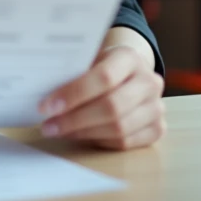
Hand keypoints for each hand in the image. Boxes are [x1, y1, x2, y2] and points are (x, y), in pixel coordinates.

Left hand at [37, 44, 164, 150]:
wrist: (131, 73)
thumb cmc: (102, 66)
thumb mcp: (90, 59)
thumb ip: (73, 72)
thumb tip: (43, 94)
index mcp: (130, 57)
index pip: (104, 77)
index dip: (74, 94)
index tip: (47, 106)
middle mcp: (149, 82)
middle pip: (112, 107)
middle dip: (74, 119)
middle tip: (48, 126)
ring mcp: (156, 107)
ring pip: (118, 128)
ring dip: (83, 133)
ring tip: (59, 131)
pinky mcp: (157, 129)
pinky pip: (125, 142)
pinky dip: (98, 141)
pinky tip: (79, 135)